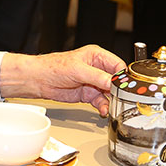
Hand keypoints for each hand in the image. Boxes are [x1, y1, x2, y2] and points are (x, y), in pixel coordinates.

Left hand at [0, 45, 125, 116]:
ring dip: (112, 101)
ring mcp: (93, 82)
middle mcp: (97, 69)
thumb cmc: (53, 67)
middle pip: (116, 81)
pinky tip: (103, 110)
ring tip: (113, 106)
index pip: (118, 65)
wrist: (38, 80)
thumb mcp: (78, 70)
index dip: (123, 76)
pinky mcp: (88, 94)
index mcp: (97, 56)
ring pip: (110, 93)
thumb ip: (97, 76)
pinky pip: (101, 101)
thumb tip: (113, 82)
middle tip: (122, 99)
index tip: (126, 87)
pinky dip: (104, 107)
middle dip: (119, 91)